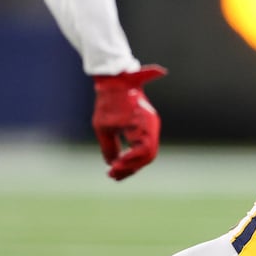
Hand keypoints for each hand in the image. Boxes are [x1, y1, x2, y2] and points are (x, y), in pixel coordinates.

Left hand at [91, 64, 165, 180]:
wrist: (115, 80)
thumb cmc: (108, 101)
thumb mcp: (103, 127)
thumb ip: (109, 148)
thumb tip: (113, 164)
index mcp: (144, 124)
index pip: (144, 152)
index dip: (129, 163)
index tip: (113, 168)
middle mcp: (152, 126)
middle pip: (148, 155)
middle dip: (131, 167)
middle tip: (112, 175)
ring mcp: (150, 126)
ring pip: (146, 152)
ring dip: (131, 164)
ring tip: (113, 173)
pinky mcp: (145, 127)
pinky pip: (143, 146)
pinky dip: (132, 155)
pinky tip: (118, 163)